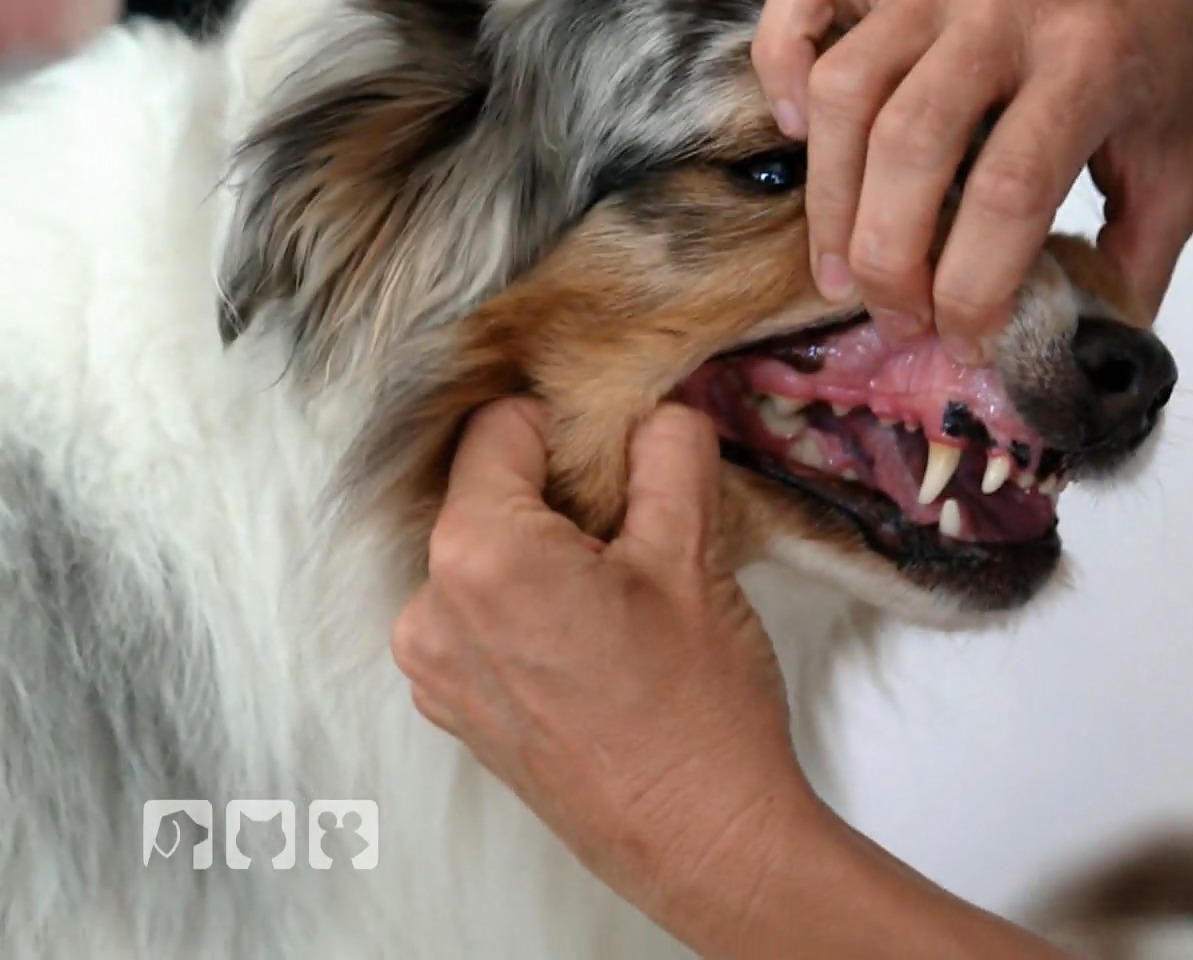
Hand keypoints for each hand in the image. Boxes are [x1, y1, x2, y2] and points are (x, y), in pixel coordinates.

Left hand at [392, 399, 811, 914]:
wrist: (704, 842)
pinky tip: (599, 641)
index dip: (568, 423)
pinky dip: (530, 607)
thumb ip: (669, 454)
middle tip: (637, 529)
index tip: (623, 451)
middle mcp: (430, 609)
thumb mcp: (695, 554)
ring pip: (484, 556)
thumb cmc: (698, 711)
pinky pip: (480, 619)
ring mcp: (434, 668)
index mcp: (478, 554)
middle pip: (485, 494)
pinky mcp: (457, 708)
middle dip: (558, 492)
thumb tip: (655, 409)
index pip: (499, 426)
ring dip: (545, 551)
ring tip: (624, 595)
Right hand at [753, 0, 1192, 361]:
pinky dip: (780, 63)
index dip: (974, 285)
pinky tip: (802, 133)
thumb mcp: (1180, 172)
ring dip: (831, 199)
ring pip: (844, 90)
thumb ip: (1133, 267)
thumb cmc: (1171, 57)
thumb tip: (1082, 362)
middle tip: (898, 318)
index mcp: (1091, 60)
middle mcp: (1006, 8)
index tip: (969, 340)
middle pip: (909, 145)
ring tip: (844, 272)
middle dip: (888, 260)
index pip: (1009, 190)